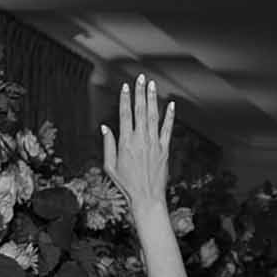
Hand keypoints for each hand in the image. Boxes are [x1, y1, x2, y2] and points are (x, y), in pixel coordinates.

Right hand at [101, 75, 173, 214]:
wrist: (147, 198)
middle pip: (140, 110)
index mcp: (126, 142)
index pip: (125, 114)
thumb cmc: (126, 185)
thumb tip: (105, 127)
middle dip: (140, 92)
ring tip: (152, 85)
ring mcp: (154, 144)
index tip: (125, 86)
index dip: (125, 98)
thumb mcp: (110, 166)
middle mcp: (141, 140)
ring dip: (153, 99)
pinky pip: (167, 130)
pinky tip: (171, 105)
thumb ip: (108, 145)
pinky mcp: (165, 150)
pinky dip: (169, 116)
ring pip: (154, 116)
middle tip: (140, 78)